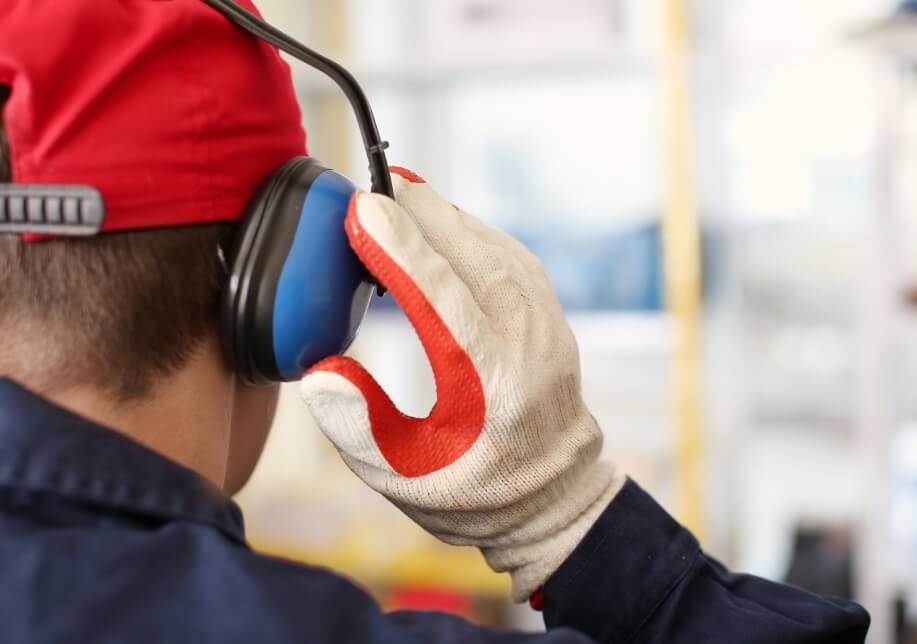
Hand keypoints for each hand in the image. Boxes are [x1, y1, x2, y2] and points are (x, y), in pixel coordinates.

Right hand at [300, 169, 624, 601]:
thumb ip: (358, 426)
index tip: (362, 208)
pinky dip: (470, 231)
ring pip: (493, 247)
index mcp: (492, 382)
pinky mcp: (548, 314)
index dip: (399, 248)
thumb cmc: (473, 492)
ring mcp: (546, 324)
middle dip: (418, 213)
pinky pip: (509, 255)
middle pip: (470, 256)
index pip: (441, 297)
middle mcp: (528, 342)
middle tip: (371, 185)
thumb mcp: (403, 477)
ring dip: (444, 216)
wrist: (553, 497)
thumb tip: (320, 368)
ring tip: (397, 196)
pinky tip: (440, 224)